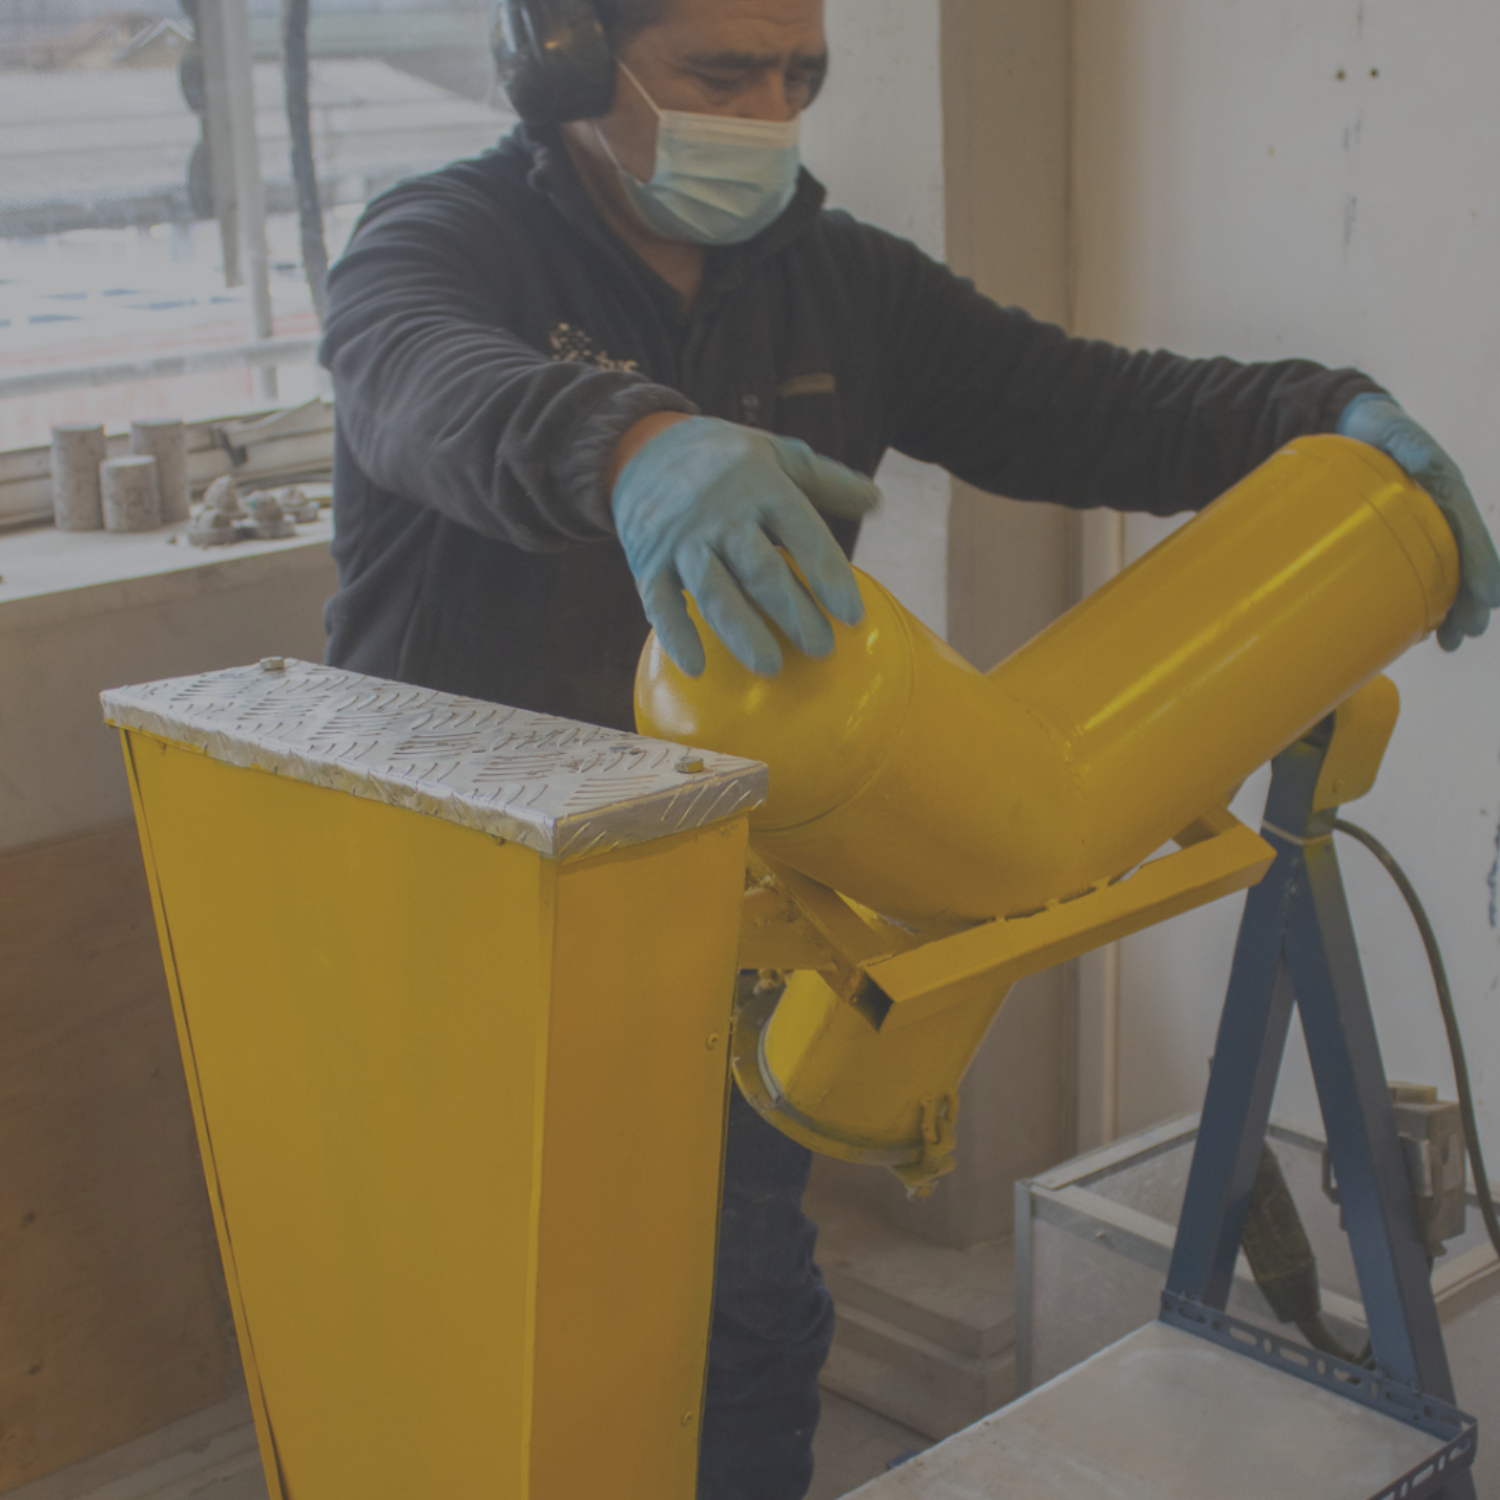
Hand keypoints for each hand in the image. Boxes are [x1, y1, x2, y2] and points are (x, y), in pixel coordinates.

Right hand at [611, 416, 879, 674]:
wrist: (644, 447)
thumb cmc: (726, 460)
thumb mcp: (777, 455)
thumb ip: (826, 481)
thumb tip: (876, 501)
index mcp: (760, 484)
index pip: (802, 532)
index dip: (829, 575)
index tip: (853, 616)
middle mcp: (720, 512)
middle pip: (760, 569)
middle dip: (793, 612)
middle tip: (822, 650)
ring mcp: (681, 539)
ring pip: (714, 590)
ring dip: (741, 631)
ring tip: (770, 667)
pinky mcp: (648, 561)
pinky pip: (659, 601)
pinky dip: (675, 634)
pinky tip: (695, 667)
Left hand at [1337, 393, 1499, 649]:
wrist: (1358, 426)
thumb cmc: (1377, 428)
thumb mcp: (1392, 429)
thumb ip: (1409, 443)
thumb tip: (1426, 462)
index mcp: (1447, 492)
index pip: (1470, 534)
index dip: (1481, 567)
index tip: (1488, 598)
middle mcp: (1441, 513)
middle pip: (1463, 562)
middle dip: (1470, 600)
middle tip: (1469, 634)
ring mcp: (1422, 527)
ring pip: (1445, 572)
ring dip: (1451, 608)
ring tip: (1452, 644)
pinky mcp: (1399, 537)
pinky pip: (1419, 571)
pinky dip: (1423, 598)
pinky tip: (1420, 627)